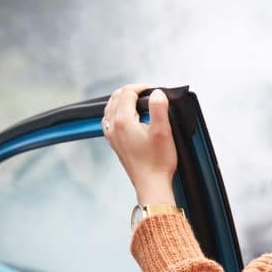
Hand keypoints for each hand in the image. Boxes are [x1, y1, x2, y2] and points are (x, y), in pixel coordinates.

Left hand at [103, 84, 178, 204]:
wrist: (151, 184)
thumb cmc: (158, 161)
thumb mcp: (163, 131)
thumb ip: (159, 107)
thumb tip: (156, 93)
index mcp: (123, 121)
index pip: (127, 93)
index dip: (141, 87)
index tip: (153, 90)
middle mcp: (113, 126)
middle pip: (116, 98)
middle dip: (130, 92)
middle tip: (147, 93)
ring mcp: (111, 136)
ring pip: (110, 108)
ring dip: (122, 100)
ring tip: (136, 100)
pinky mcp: (114, 143)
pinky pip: (109, 120)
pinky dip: (116, 112)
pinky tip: (125, 116)